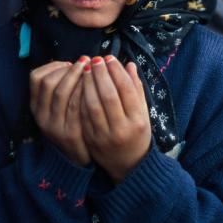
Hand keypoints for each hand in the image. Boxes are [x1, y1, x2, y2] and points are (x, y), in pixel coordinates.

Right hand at [29, 57, 91, 166]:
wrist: (77, 157)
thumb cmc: (72, 123)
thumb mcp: (58, 107)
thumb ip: (61, 86)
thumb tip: (74, 61)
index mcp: (36, 106)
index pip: (35, 78)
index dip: (53, 66)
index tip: (69, 63)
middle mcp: (41, 116)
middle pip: (48, 83)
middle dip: (67, 69)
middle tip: (84, 63)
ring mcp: (54, 126)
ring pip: (62, 93)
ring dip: (77, 76)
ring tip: (90, 69)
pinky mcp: (70, 133)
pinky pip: (76, 106)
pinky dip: (85, 92)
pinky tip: (96, 85)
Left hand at [80, 56, 151, 182]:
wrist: (129, 165)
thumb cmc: (138, 133)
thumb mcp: (143, 113)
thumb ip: (137, 89)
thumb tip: (129, 64)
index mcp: (138, 120)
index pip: (126, 90)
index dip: (116, 71)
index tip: (109, 57)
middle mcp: (122, 129)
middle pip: (108, 95)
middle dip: (100, 74)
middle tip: (95, 59)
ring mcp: (105, 136)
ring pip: (93, 105)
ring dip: (87, 84)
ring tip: (85, 69)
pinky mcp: (91, 140)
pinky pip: (83, 115)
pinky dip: (80, 98)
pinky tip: (78, 85)